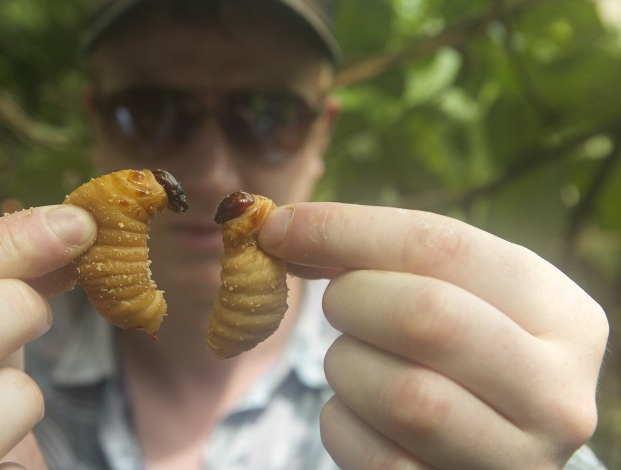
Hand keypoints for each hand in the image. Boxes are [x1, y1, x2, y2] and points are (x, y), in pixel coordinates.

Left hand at [259, 202, 608, 468]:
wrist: (485, 441)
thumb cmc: (458, 350)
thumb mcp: (448, 290)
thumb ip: (375, 254)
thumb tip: (280, 230)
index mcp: (562, 315)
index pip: (444, 247)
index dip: (348, 230)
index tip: (279, 228)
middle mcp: (557, 393)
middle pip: (426, 318)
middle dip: (352, 300)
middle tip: (338, 303)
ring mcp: (518, 460)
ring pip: (403, 396)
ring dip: (347, 366)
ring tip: (357, 360)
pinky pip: (375, 459)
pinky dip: (342, 422)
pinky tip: (358, 409)